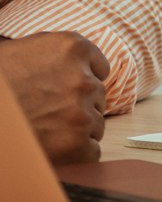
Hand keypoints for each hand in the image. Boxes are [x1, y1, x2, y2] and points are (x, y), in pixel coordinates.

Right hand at [0, 32, 110, 162]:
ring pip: (94, 123)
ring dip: (74, 128)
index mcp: (72, 48)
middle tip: (45, 111)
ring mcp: (80, 112)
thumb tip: (82, 62)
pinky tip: (49, 146)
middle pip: (97, 96)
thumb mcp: (24, 51)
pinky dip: (74, 153)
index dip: (79, 81)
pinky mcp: (75, 143)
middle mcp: (82, 78)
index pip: (99, 68)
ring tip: (42, 127)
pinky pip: (90, 150)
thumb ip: (59, 53)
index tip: (61, 90)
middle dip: (76, 105)